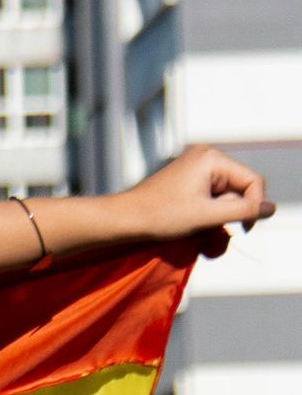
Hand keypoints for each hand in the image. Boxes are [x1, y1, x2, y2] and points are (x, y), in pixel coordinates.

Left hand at [132, 144, 271, 258]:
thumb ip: (242, 212)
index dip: (253, 207)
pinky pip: (211, 201)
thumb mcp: (206, 216)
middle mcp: (206, 158)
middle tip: (215, 235)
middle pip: (239, 190)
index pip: (252, 181)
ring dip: (219, 221)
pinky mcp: (189, 183)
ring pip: (225, 199)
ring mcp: (196, 170)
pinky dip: (208, 218)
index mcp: (212, 158)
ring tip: (202, 236)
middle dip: (231, 217)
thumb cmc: (159, 216)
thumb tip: (270, 209)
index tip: (243, 230)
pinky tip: (196, 231)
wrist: (124, 220)